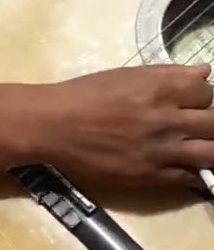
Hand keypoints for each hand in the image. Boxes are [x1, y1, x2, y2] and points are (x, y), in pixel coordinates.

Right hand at [38, 63, 213, 185]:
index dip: (201, 95)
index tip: (190, 100)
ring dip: (209, 148)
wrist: (51, 126)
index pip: (206, 90)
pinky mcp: (150, 175)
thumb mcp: (125, 75)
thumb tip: (204, 72)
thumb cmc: (84, 95)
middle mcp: (165, 118)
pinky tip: (185, 166)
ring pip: (211, 153)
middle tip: (196, 125)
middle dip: (210, 122)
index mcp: (158, 88)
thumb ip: (168, 74)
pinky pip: (190, 177)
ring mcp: (160, 149)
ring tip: (197, 147)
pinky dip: (193, 171)